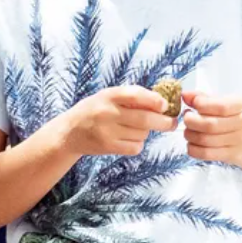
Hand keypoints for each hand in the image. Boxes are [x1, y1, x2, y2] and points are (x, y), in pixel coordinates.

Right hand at [53, 86, 176, 157]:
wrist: (69, 132)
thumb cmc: (94, 111)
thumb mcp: (107, 96)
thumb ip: (131, 96)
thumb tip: (162, 102)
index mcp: (108, 96)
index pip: (136, 95)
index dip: (154, 100)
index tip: (165, 105)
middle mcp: (107, 113)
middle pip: (145, 119)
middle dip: (164, 122)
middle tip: (172, 123)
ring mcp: (107, 131)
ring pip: (142, 134)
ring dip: (146, 133)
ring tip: (136, 129)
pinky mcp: (108, 146)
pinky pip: (135, 147)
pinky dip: (138, 144)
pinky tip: (129, 139)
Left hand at [180, 92, 241, 166]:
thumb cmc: (231, 118)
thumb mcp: (222, 102)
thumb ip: (202, 97)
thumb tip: (185, 95)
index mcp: (239, 106)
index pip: (221, 107)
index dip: (202, 105)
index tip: (192, 104)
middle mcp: (241, 123)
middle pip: (210, 125)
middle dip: (191, 121)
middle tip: (186, 118)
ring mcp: (236, 140)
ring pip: (205, 140)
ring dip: (190, 135)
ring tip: (188, 130)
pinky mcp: (229, 155)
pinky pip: (205, 154)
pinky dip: (192, 148)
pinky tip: (192, 143)